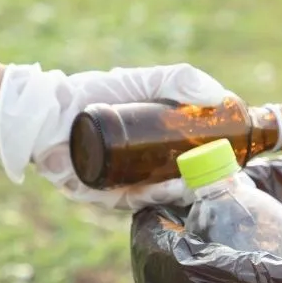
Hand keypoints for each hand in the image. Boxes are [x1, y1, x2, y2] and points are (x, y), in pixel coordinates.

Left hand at [0, 63, 231, 210]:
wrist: (49, 107)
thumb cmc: (94, 91)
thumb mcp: (143, 81)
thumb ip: (181, 80)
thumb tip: (219, 96)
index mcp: (154, 152)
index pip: (192, 164)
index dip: (214, 166)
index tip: (233, 162)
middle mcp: (140, 173)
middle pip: (179, 185)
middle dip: (202, 184)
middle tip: (220, 176)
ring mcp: (121, 187)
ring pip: (157, 197)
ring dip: (179, 192)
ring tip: (195, 181)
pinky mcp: (101, 196)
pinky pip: (130, 202)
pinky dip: (149, 196)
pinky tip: (166, 187)